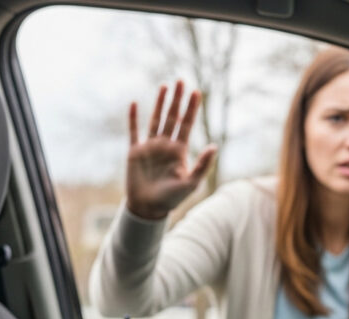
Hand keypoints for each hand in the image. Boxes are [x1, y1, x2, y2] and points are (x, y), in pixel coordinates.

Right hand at [125, 81, 216, 219]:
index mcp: (179, 151)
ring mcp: (150, 147)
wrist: (149, 208)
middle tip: (181, 81)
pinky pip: (134, 132)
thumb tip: (214, 146)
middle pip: (172, 117)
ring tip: (164, 86)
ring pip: (155, 120)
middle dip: (177, 99)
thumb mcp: (191, 183)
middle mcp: (165, 145)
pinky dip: (133, 118)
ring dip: (159, 103)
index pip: (187, 124)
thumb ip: (202, 164)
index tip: (197, 92)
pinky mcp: (135, 152)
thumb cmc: (172, 198)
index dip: (192, 108)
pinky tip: (134, 103)